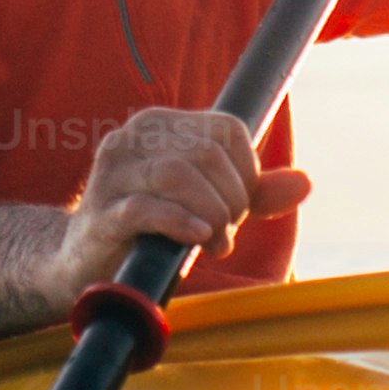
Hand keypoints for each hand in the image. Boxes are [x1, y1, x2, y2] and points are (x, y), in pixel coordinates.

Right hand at [53, 106, 309, 301]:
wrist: (83, 264)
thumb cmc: (151, 229)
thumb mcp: (206, 204)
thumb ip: (253, 193)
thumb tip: (305, 184)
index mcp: (160, 125)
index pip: (226, 131)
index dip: (247, 173)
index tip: (239, 209)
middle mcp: (133, 138)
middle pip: (205, 153)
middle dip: (231, 200)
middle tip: (226, 234)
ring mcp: (112, 175)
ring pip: (177, 174)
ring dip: (211, 214)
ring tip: (213, 243)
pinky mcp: (101, 215)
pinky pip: (146, 208)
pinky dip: (180, 223)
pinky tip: (195, 238)